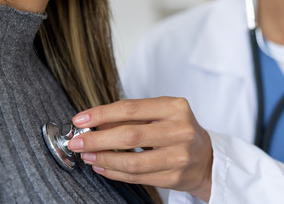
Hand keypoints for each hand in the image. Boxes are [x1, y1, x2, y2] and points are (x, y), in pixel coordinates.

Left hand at [68, 97, 212, 201]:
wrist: (206, 158)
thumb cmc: (178, 131)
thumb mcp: (160, 114)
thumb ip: (131, 117)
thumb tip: (93, 122)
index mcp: (175, 107)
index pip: (131, 108)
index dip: (102, 114)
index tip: (80, 119)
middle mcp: (180, 130)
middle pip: (130, 135)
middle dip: (97, 139)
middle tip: (77, 142)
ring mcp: (179, 156)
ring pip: (132, 161)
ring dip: (104, 159)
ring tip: (87, 156)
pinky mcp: (175, 177)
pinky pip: (138, 177)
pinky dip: (115, 173)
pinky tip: (102, 167)